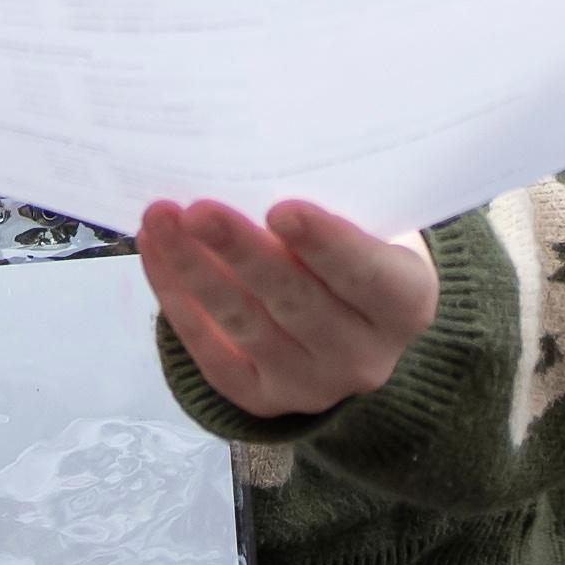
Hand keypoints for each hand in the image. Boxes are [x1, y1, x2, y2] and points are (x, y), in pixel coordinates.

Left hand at [139, 198, 441, 418]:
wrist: (356, 324)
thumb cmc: (359, 249)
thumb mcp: (372, 226)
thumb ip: (337, 207)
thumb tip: (257, 165)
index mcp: (406, 303)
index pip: (368, 276)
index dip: (326, 244)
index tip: (281, 209)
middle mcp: (365, 357)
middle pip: (296, 301)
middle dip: (242, 252)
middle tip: (199, 210)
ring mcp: (312, 386)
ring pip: (245, 325)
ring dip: (195, 270)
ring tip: (161, 220)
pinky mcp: (262, 398)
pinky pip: (212, 351)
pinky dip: (179, 300)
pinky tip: (158, 253)